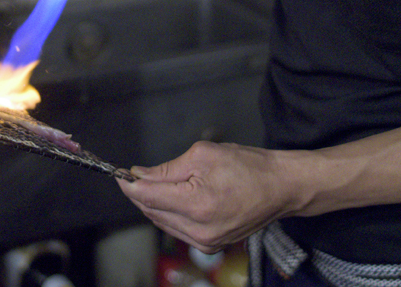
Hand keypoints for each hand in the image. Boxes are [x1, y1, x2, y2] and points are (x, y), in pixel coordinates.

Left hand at [117, 141, 294, 253]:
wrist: (281, 188)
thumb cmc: (248, 167)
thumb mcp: (203, 155)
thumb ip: (166, 169)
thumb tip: (139, 175)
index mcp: (197, 205)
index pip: (148, 196)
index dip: (129, 184)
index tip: (119, 174)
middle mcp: (199, 230)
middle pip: (152, 211)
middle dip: (139, 192)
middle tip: (133, 175)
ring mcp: (205, 242)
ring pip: (162, 221)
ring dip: (153, 203)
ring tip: (153, 183)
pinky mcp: (210, 246)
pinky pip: (176, 229)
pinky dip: (168, 213)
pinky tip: (171, 198)